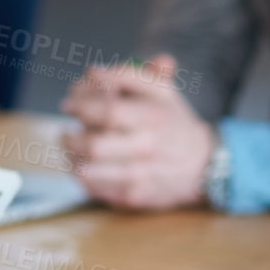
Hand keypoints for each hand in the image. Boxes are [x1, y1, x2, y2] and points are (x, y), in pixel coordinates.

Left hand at [59, 54, 214, 209]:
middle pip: (94, 146)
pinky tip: (84, 164)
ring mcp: (140, 177)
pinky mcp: (133, 198)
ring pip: (88, 171)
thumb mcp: (160, 90)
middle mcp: (147, 150)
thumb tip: (93, 72)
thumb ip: (128, 74)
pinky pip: (94, 189)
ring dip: (71, 157)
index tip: (68, 104)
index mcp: (153, 119)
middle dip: (70, 137)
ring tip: (72, 147)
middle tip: (66, 131)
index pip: (109, 112)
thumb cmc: (172, 120)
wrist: (203, 164)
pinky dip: (81, 175)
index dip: (82, 106)